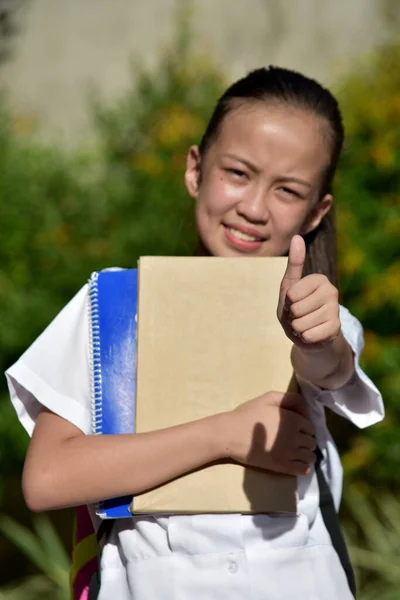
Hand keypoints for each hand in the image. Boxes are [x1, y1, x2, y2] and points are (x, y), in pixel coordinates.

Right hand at [222, 391, 315, 475]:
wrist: (231, 434)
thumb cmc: (248, 414)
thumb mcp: (268, 398)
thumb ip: (288, 398)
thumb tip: (304, 408)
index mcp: (293, 419)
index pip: (311, 427)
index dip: (305, 428)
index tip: (297, 429)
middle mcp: (295, 437)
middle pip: (312, 442)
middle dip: (306, 441)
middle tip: (295, 441)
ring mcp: (289, 453)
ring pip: (310, 457)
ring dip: (307, 455)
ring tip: (297, 453)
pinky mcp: (281, 466)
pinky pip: (302, 470)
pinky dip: (304, 468)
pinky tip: (298, 464)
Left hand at [277, 235, 340, 350]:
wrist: (310, 336)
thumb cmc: (296, 309)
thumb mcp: (289, 287)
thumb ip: (294, 264)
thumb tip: (297, 237)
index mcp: (319, 279)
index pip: (291, 294)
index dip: (287, 303)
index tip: (293, 303)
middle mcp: (331, 291)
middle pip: (296, 308)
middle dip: (292, 316)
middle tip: (300, 316)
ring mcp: (336, 310)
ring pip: (301, 323)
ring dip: (298, 328)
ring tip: (305, 324)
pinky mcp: (336, 328)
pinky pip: (309, 335)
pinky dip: (305, 338)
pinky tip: (312, 334)